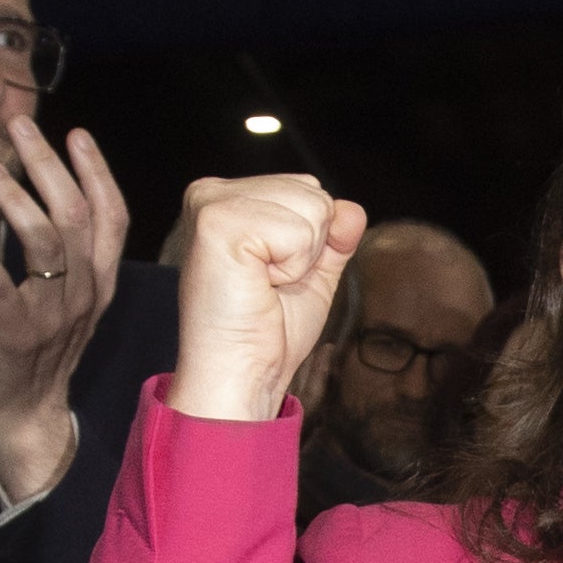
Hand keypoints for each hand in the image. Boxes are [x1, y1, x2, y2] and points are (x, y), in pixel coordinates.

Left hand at [0, 116, 126, 499]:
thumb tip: (49, 195)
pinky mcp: (17, 334)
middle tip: (18, 127)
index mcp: (101, 281)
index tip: (74, 132)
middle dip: (47, 165)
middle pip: (76, 217)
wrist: (27, 413)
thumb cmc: (42, 348)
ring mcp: (54, 315)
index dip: (96, 171)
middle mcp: (85, 293)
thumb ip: (68, 254)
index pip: (111, 216)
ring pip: (45, 244)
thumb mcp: (69, 298)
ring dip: (14, 200)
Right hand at [163, 175, 366, 422]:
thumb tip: (351, 210)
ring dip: (300, 259)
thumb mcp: (313, 274)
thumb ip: (334, 236)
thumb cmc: (267, 332)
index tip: (273, 277)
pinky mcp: (217, 222)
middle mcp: (212, 192)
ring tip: (263, 284)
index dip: (311, 242)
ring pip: (312, 207)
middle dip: (309, 247)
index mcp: (228, 198)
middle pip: (313, 192)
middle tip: (268, 284)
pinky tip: (258, 285)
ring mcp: (211, 203)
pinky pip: (299, 231)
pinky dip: (291, 267)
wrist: (241, 374)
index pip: (308, 188)